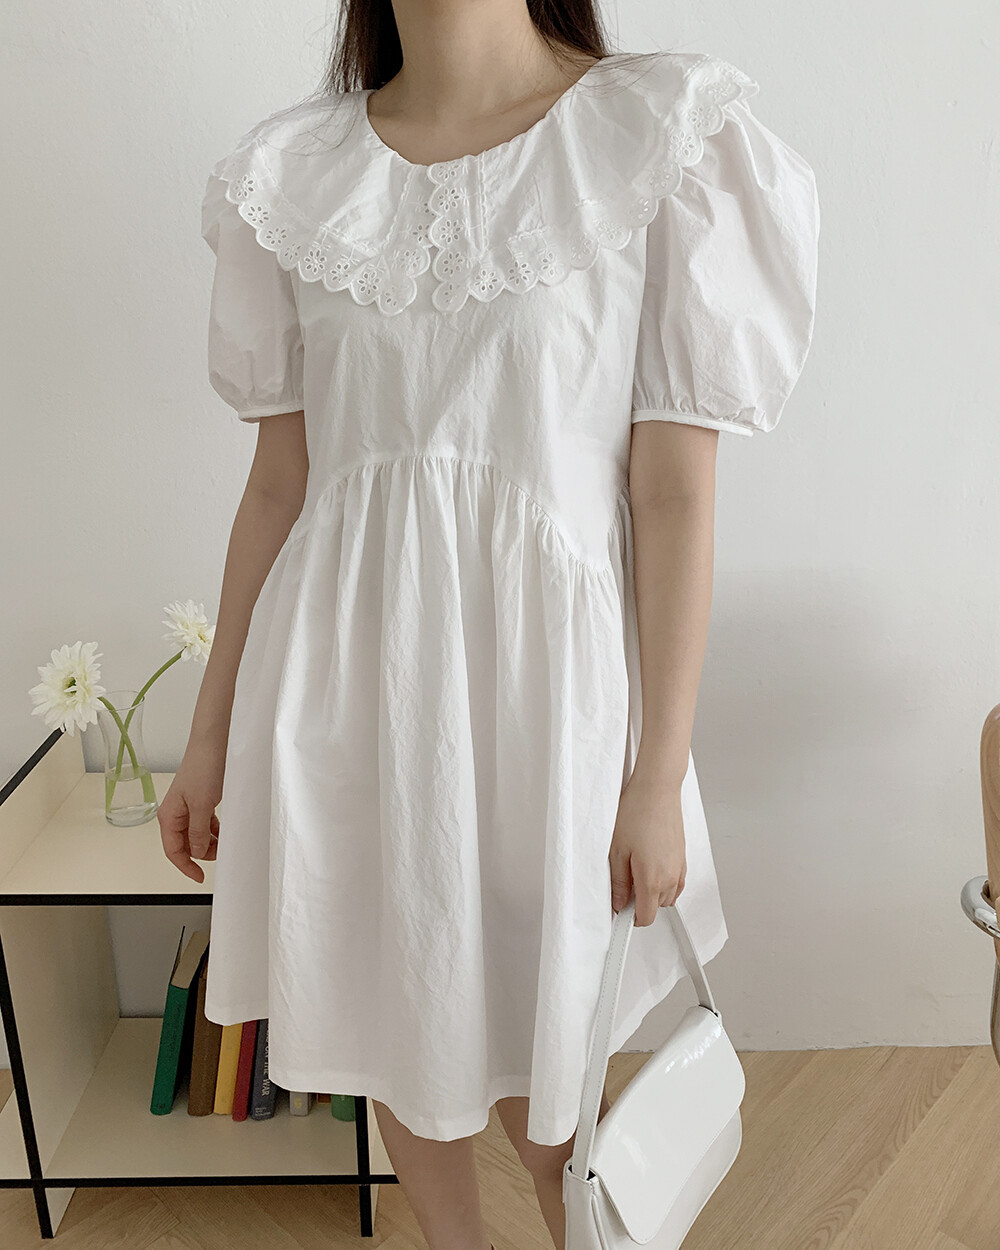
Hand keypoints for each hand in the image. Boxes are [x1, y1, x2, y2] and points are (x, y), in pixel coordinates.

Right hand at [157, 740, 224, 882]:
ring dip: (210, 841)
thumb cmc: (204, 765)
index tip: (200, 877)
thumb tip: (197, 852)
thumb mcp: (201, 805)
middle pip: (185, 844)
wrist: (215, 741)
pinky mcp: (201, 799)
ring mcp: (188, 806)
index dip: (186, 866)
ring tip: (225, 841)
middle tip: (220, 853)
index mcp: (168, 815)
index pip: (173, 851)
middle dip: (202, 853)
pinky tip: (224, 829)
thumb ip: (198, 832)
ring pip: (197, 834)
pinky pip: (205, 823)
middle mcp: (176, 812)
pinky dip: (215, 829)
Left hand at [608, 769, 686, 925]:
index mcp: (652, 878)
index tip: (619, 912)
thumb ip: (618, 882)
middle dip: (640, 903)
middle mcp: (671, 877)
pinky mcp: (683, 857)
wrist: (658, 789)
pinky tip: (649, 864)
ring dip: (652, 892)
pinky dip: (663, 881)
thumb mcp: (617, 850)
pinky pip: (675, 882)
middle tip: (623, 884)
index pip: (645, 917)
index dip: (630, 918)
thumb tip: (618, 902)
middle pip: (657, 908)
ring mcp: (680, 867)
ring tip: (635, 870)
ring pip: (667, 896)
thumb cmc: (637, 812)